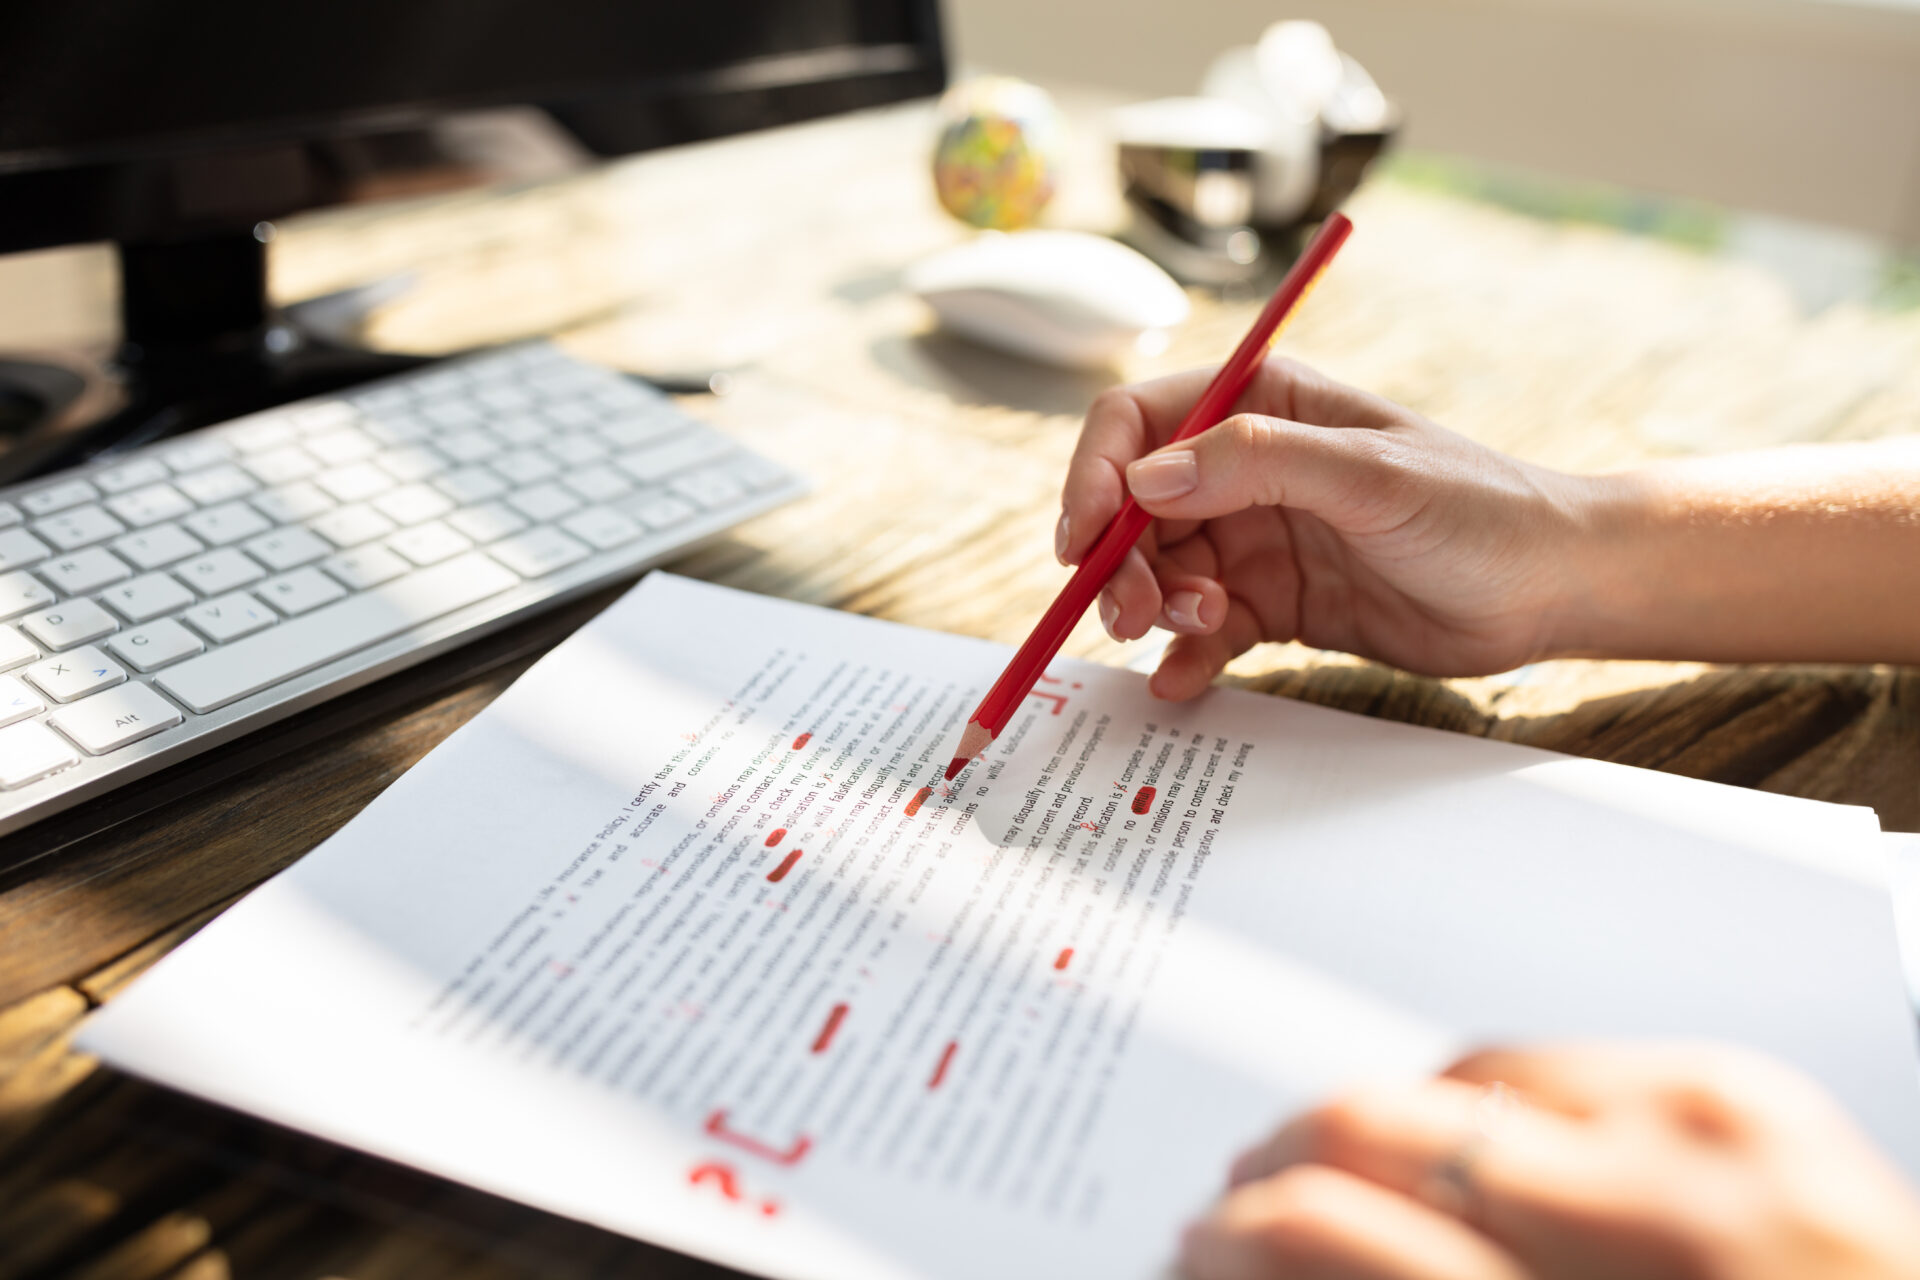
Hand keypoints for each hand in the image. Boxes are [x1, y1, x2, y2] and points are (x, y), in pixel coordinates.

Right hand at [1058, 359, 1589, 697]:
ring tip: (1195, 631)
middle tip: (1131, 614)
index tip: (1083, 540)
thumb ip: (1256, 463)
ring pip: (1159, 571)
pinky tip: (1184, 680)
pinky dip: (1183, 656)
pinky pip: (1200, 629)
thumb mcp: (1368, 476)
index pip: (1138, 421)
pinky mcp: (1272, 603)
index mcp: (1261, 401)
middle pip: (1134, 506)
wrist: (1549, 591)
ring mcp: (1255, 537)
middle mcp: (1246, 466)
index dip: (1095, 475)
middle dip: (1119, 560)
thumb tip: (1146, 478)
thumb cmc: (1478, 509)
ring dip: (1153, 606)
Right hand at [1181, 1043, 1919, 1279]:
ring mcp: (1701, 1131)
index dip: (1236, 1232)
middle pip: (1368, 1117)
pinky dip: (1495, 1107)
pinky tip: (1489, 1159)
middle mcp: (1640, 1211)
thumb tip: (1276, 1253)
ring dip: (1388, 1124)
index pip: (1331, 1222)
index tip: (1200, 1243)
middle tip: (1249, 1199)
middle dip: (1281, 1157)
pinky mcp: (1741, 1086)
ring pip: (1446, 1071)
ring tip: (1368, 1173)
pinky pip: (1552, 1062)